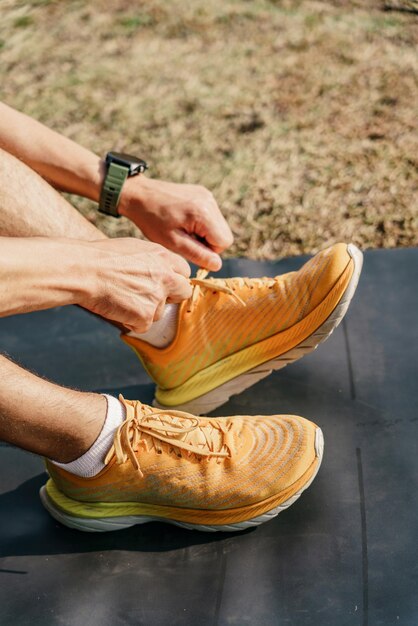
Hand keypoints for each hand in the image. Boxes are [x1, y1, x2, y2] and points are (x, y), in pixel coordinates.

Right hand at [81, 238, 191, 332]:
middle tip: (151, 296)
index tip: (166, 283)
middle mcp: (165, 276)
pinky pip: (143, 325)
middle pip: (183, 292)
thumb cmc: (100, 257)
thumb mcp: (133, 248)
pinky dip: (131, 321)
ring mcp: (157, 297)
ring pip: (160, 312)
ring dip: (145, 310)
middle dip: (171, 297)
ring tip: (122, 298)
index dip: (175, 278)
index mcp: (162, 256)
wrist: (83, 271)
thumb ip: (152, 260)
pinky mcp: (145, 315)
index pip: (184, 271)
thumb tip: (159, 269)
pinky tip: (117, 308)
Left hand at [118, 176, 233, 271]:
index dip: (209, 251)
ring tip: (183, 231)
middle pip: (224, 234)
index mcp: (203, 213)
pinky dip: (202, 224)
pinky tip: (184, 222)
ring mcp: (207, 196)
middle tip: (186, 241)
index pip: (224, 242)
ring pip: (219, 227)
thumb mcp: (173, 242)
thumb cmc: (152, 220)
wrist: (140, 194)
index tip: (190, 248)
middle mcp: (209, 202)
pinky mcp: (203, 194)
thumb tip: (217, 265)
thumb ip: (197, 254)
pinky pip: (212, 217)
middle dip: (208, 243)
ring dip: (205, 234)